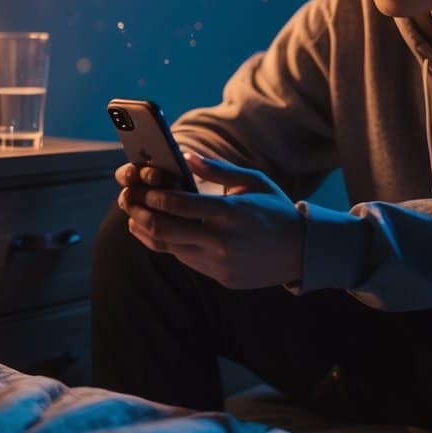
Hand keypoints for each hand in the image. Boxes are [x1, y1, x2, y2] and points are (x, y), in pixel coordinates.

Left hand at [119, 151, 303, 288]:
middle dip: (139, 214)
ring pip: (170, 248)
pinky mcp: (221, 278)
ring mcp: (219, 263)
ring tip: (135, 219)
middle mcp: (221, 241)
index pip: (176, 204)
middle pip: (163, 229)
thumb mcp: (252, 181)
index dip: (151, 195)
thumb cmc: (275, 209)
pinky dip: (171, 245)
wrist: (303, 251)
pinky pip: (187, 260)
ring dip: (148, 232)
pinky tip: (162, 233)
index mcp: (229, 212)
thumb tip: (184, 155)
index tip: (140, 187)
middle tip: (128, 203)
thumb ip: (216, 169)